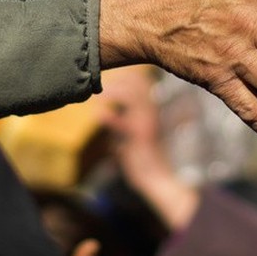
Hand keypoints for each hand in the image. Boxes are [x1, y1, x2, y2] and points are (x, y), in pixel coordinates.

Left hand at [94, 66, 199, 230]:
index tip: (106, 74)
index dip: (124, 75)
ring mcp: (147, 124)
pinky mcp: (141, 138)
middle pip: (138, 83)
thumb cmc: (143, 159)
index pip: (141, 82)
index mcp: (150, 111)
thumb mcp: (131, 135)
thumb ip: (121, 122)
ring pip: (133, 97)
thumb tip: (101, 113)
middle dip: (118, 79)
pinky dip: (111, 118)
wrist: (158, 180)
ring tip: (99, 96)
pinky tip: (99, 115)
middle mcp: (151, 113)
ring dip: (114, 92)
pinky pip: (125, 124)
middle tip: (98, 83)